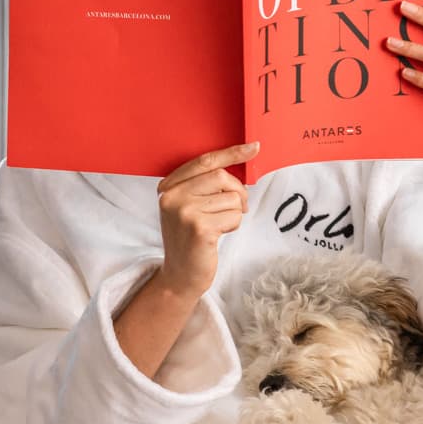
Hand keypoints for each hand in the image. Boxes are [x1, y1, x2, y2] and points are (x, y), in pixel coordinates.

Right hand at [154, 142, 257, 298]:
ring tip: (220, 226)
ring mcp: (184, 211)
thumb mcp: (188, 207)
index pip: (205, 161)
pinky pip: (234, 216)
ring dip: (235, 213)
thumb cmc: (190, 239)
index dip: (232, 153)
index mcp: (168, 187)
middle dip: (238, 192)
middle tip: (238, 208)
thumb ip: (204, 186)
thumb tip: (238, 163)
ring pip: (232, 197)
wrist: (180, 275)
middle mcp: (172, 196)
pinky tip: (218, 235)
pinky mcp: (199, 228)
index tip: (254, 147)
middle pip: (222, 176)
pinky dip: (233, 225)